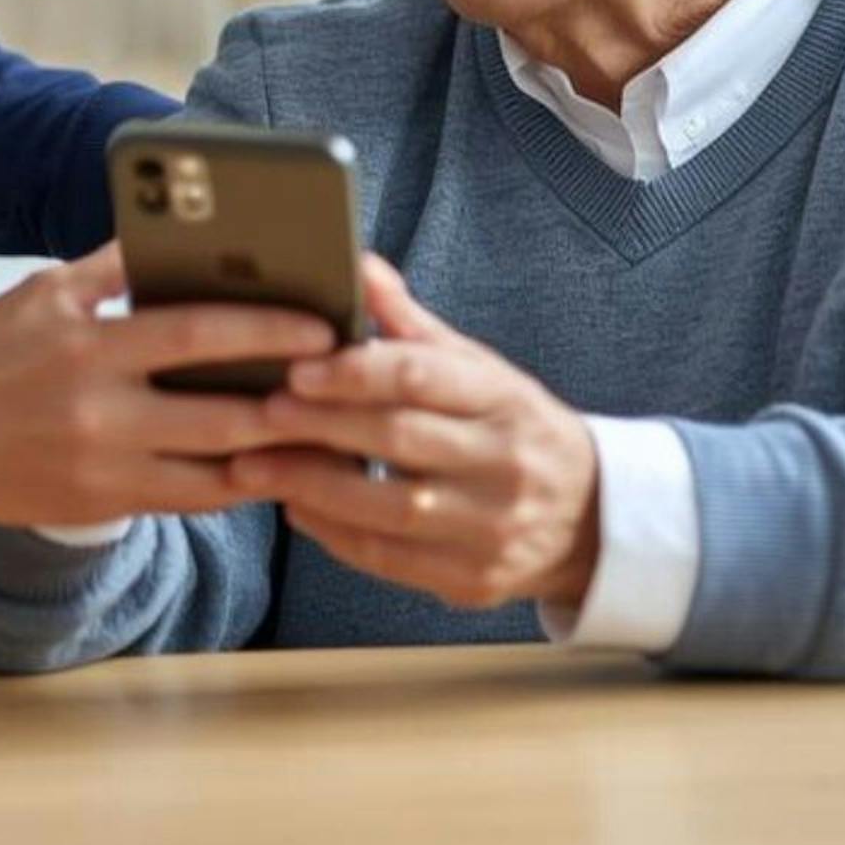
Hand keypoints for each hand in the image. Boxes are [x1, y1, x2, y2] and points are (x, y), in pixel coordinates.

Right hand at [0, 244, 337, 529]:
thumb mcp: (45, 290)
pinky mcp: (92, 504)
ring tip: (330, 438)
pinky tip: (269, 470)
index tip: (326, 327)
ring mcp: (97, 466)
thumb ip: (118, 268)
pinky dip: (232, 486)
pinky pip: (184, 502)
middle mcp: (96, 410)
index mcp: (87, 342)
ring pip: (215, 472)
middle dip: (297, 406)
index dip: (272, 331)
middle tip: (356, 393)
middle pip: (223, 415)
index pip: (199, 332)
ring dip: (278, 457)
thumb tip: (192, 234)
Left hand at [229, 256, 601, 609]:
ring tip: (256, 465)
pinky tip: (296, 508)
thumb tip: (358, 264)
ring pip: (391, 508)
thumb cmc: (512, 429)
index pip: (423, 378)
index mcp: (504, 399)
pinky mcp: (473, 580)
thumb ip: (411, 326)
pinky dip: (336, 535)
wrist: (589, 519)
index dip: (355, 371)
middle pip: (400, 440)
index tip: (297, 367)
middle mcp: (504, 463)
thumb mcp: (479, 371)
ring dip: (315, 486)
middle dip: (322, 425)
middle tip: (262, 411)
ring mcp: (492, 527)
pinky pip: (392, 560)